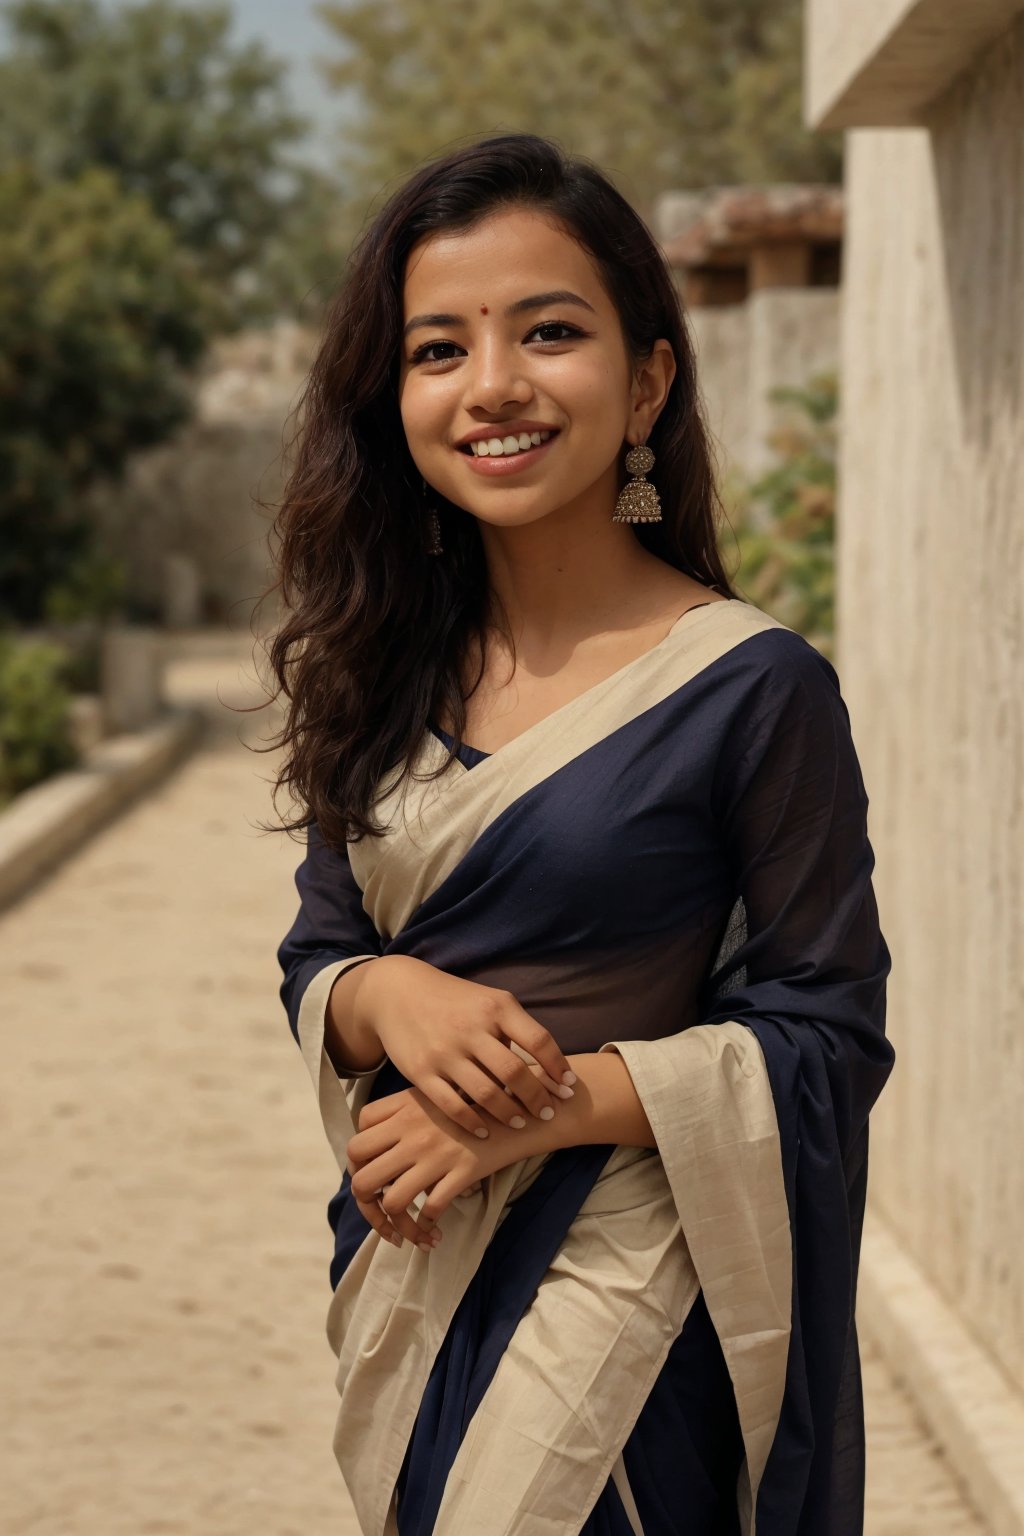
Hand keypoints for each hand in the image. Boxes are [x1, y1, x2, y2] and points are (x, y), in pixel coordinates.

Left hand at [346, 1083, 499, 1247]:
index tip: (373, 1180)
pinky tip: (433, 1232)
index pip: (356, 1145)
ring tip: (405, 1236)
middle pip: (363, 1180)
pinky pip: (431, 1210)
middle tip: (381, 1215)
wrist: (512, 1109)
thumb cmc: (470, 1104)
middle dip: (367, 1207)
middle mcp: (411, 1133)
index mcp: (400, 1111)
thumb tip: (379, 1152)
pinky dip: (426, 1227)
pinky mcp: (459, 1172)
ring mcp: (434, 1155)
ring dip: (395, 1227)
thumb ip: (400, 1116)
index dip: (358, 1169)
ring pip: (394, 1203)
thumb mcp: (430, 1097)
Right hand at [351, 956, 576, 1138]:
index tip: (569, 1086)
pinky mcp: (421, 1071)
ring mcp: (445, 1051)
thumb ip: (513, 1028)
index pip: (539, 1040)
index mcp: (496, 1007)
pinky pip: (453, 1105)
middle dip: (537, 1098)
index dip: (558, 1067)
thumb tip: (544, 1067)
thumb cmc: (453, 1000)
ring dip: (509, 1113)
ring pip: (487, 1093)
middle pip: (515, 1073)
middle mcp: (471, 1028)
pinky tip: (485, 1131)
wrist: (396, 992)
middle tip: (548, 1113)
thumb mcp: (487, 1000)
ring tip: (520, 1123)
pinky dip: (473, 1122)